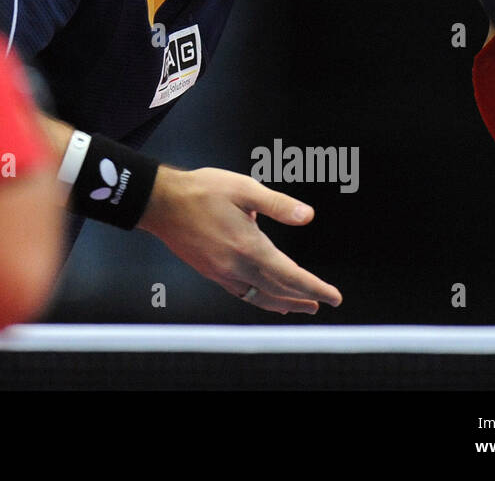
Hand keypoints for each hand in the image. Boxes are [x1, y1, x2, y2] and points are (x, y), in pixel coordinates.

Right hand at [138, 166, 341, 314]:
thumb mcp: (244, 188)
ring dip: (282, 302)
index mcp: (249, 247)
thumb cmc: (201, 191)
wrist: (161, 202)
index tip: (334, 297)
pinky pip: (241, 293)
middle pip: (278, 291)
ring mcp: (221, 273)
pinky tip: (263, 295)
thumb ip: (277, 204)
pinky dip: (259, 299)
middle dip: (303, 298)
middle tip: (322, 302)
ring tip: (298, 306)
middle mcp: (236, 266)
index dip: (316, 288)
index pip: (291, 276)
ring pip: (259, 296)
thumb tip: (307, 215)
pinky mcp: (210, 271)